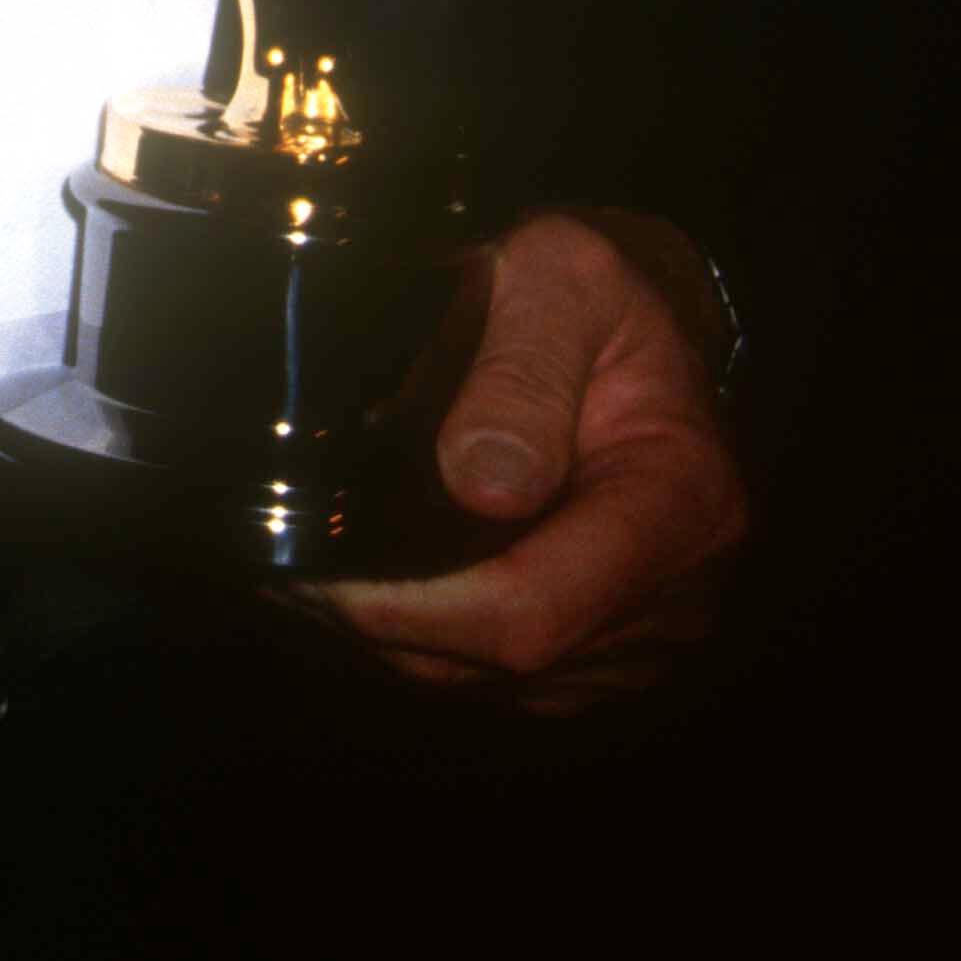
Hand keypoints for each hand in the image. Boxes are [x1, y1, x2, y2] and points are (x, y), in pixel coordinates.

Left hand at [314, 210, 745, 701]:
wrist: (627, 332)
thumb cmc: (588, 297)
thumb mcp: (561, 278)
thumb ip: (523, 369)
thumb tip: (480, 481)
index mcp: (680, 502)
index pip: (534, 608)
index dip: (419, 609)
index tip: (323, 574)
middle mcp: (673, 594)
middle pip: (501, 661)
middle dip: (383, 621)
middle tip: (281, 564)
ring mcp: (639, 637)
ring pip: (488, 682)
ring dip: (392, 637)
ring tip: (307, 569)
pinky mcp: (598, 653)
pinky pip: (497, 681)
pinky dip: (422, 640)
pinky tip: (366, 582)